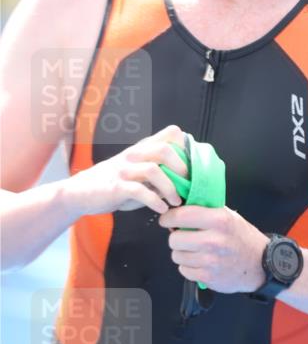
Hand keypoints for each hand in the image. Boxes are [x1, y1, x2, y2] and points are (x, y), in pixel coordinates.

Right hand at [65, 124, 187, 216]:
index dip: (185, 147)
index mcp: (143, 149)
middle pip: (165, 150)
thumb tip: (187, 181)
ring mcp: (124, 170)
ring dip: (170, 188)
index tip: (191, 166)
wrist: (81, 193)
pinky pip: (139, 191)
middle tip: (187, 185)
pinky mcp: (115, 187)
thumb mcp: (139, 174)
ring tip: (176, 201)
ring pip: (154, 170)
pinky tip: (161, 209)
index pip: (170, 134)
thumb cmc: (116, 184)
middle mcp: (134, 155)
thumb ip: (160, 174)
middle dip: (181, 168)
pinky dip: (155, 201)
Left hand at [158, 204, 269, 293]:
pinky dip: (189, 267)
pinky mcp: (208, 277)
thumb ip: (205, 210)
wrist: (259, 263)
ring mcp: (210, 260)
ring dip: (182, 253)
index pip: (181, 215)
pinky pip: (183, 270)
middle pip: (174, 239)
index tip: (167, 219)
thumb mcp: (228, 216)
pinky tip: (200, 262)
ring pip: (177, 256)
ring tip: (195, 251)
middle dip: (177, 238)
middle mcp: (214, 240)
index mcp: (219, 219)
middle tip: (185, 237)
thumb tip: (178, 206)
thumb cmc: (241, 237)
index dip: (169, 218)